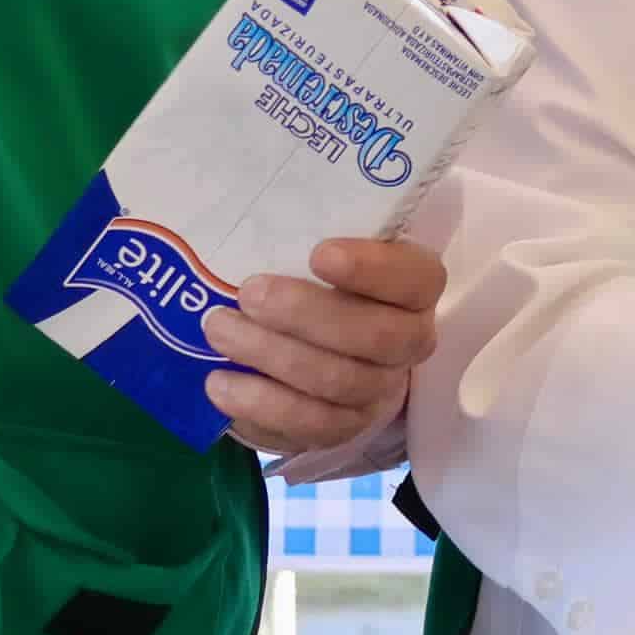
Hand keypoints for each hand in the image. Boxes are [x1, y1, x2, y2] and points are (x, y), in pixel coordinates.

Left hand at [203, 236, 445, 457]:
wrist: (318, 350)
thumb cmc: (317, 284)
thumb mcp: (321, 253)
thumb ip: (305, 235)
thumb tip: (250, 207)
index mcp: (413, 289)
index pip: (416, 278)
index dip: (373, 269)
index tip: (318, 254)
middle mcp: (408, 342)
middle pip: (377, 336)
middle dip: (307, 314)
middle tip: (249, 293)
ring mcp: (378, 390)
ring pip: (337, 381)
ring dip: (271, 355)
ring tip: (219, 329)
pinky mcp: (343, 428)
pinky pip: (308, 424)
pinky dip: (260, 403)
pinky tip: (219, 383)